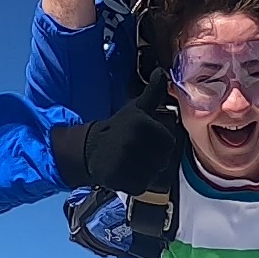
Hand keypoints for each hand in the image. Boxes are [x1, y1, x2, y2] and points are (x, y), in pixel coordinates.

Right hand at [51, 71, 182, 194]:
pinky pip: (141, 186)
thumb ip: (153, 92)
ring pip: (153, 174)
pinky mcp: (119, 180)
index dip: (159, 143)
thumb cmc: (118, 128)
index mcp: (142, 124)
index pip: (169, 142)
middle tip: (136, 151)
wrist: (89, 149)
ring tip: (130, 161)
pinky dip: (135, 183)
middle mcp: (133, 143)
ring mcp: (125, 163)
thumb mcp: (136, 108)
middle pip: (163, 159)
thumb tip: (161, 72)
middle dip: (154, 158)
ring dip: (145, 171)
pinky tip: (124, 172)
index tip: (145, 140)